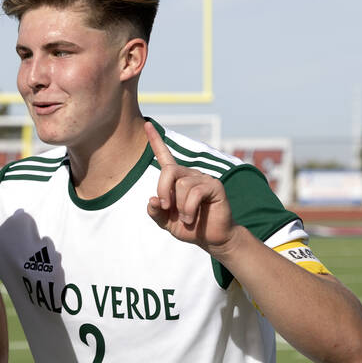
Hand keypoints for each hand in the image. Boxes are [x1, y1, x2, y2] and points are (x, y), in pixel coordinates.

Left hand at [144, 122, 237, 251]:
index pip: (164, 156)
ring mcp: (203, 178)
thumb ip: (155, 211)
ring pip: (181, 184)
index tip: (147, 124)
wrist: (210, 238)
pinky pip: (195, 192)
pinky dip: (189, 209)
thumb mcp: (165, 221)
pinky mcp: (215, 185)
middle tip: (166, 207)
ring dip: (179, 206)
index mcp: (176, 179)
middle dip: (162, 190)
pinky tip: (191, 218)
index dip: (155, 140)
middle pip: (168, 171)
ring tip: (186, 217)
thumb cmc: (188, 226)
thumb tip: (152, 199)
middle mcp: (189, 174)